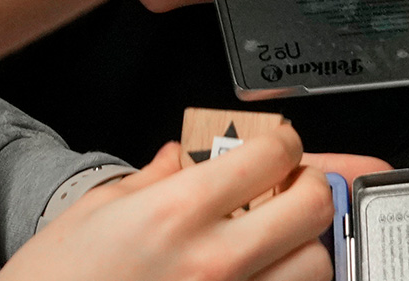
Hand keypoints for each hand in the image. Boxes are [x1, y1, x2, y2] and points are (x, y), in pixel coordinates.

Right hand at [7, 136, 336, 280]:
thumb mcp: (94, 211)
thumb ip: (150, 180)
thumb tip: (180, 158)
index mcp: (175, 213)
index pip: (269, 155)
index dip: (282, 141)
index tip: (276, 145)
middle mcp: (213, 261)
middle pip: (311, 208)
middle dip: (310, 186)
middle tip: (290, 186)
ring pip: (314, 267)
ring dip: (304, 246)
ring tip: (276, 241)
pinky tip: (258, 274)